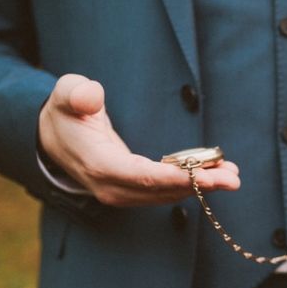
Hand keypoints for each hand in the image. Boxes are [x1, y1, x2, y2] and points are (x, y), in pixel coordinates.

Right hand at [38, 74, 239, 205]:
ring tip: (232, 175)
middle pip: (161, 190)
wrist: (54, 137)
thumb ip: (76, 93)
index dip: (173, 177)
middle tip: (232, 178)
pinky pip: (166, 191)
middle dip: (200, 185)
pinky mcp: (134, 192)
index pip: (141, 176)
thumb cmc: (65, 112)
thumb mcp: (65, 95)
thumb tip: (91, 94)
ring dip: (202, 186)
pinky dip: (192, 185)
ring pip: (168, 194)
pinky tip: (217, 175)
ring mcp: (123, 193)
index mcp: (98, 164)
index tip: (204, 176)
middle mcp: (113, 187)